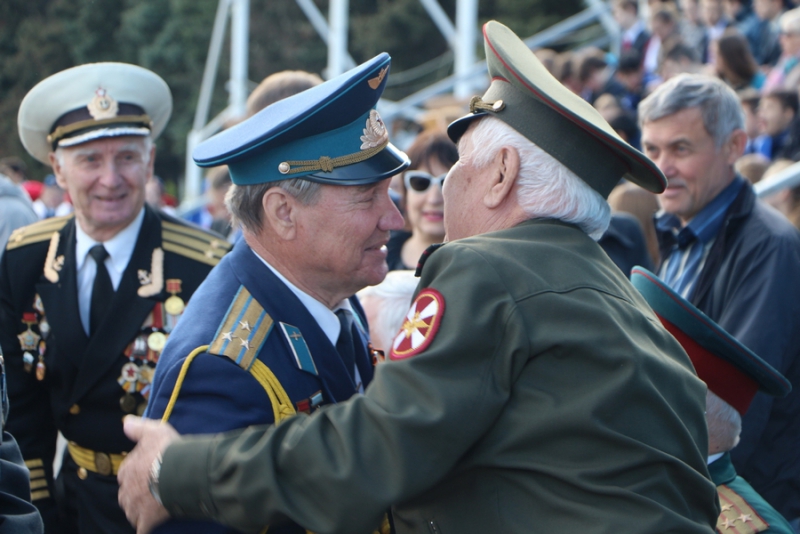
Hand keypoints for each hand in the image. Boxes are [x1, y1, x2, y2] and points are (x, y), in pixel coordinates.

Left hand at [117, 416, 178, 533]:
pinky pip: (142, 529)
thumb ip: (138, 428)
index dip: (138, 474)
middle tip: (152, 492)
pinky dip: (144, 529)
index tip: (148, 473)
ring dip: (139, 511)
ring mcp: (135, 507)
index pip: (126, 474)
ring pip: (132, 511)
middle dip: (136, 494)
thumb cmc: (167, 450)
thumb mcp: (154, 431)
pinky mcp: (147, 520)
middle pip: (127, 495)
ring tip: (153, 508)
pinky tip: (149, 528)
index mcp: (127, 469)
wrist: (180, 471)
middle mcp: (127, 489)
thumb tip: (125, 422)